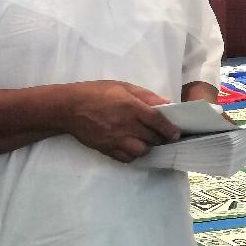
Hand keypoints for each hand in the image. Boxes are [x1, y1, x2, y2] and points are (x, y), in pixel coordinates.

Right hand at [62, 80, 181, 162]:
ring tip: (145, 141)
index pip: (157, 121)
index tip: (176, 134)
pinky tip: (132, 147)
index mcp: (131, 107)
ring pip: (141, 151)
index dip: (170, 129)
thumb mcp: (123, 86)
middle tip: (162, 136)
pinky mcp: (106, 148)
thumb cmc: (97, 93)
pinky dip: (133, 155)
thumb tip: (166, 103)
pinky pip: (126, 158)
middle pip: (152, 138)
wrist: (68, 107)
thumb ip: (146, 96)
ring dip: (147, 147)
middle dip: (160, 138)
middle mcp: (126, 125)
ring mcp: (116, 139)